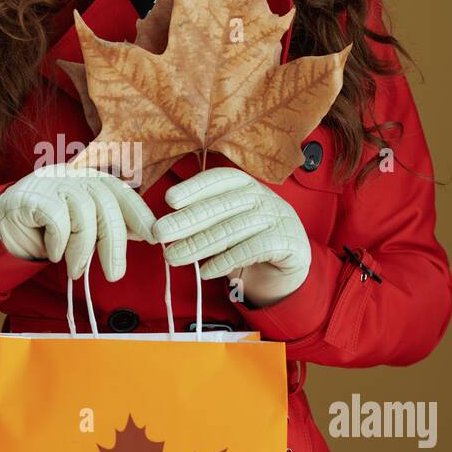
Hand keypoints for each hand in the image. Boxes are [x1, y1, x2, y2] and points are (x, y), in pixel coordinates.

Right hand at [0, 164, 155, 281]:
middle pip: (106, 206)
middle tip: (115, 274)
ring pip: (83, 215)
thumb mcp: (85, 225)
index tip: (153, 238)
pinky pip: (58, 220)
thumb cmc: (51, 225)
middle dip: (114, 244)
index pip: (122, 194)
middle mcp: (77, 176)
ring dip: (82, 250)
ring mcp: (54, 182)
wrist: (7, 222)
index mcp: (94, 180)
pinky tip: (55, 253)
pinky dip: (60, 243)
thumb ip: (109, 224)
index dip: (140, 214)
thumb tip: (141, 233)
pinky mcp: (34, 195)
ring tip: (76, 271)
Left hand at [152, 166, 310, 306]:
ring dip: (197, 245)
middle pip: (219, 206)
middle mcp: (261, 197)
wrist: (292, 258)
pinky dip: (225, 262)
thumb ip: (206, 219)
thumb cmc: (250, 235)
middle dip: (186, 219)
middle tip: (159, 232)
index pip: (219, 180)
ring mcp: (276, 218)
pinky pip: (251, 250)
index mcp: (245, 185)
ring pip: (231, 230)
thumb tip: (166, 227)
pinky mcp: (286, 242)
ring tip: (172, 257)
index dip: (194, 188)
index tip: (169, 199)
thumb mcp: (230, 220)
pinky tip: (205, 271)